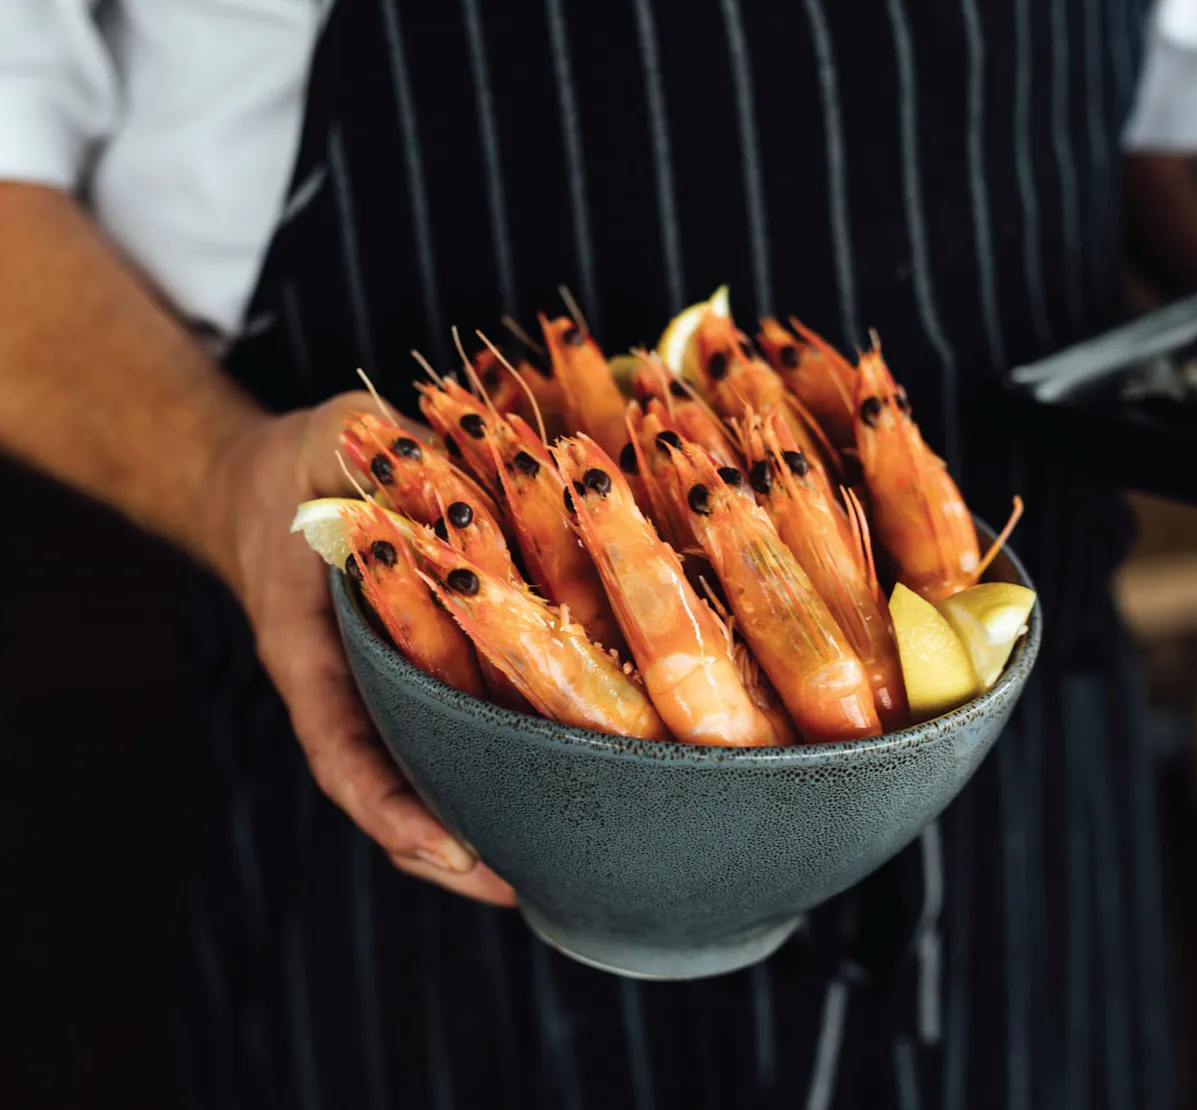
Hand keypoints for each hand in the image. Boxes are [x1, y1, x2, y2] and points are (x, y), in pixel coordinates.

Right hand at [200, 391, 515, 904]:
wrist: (279, 488)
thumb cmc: (302, 464)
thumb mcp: (331, 435)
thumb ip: (372, 440)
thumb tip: (446, 447)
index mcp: (310, 651)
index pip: (341, 749)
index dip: (392, 809)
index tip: (453, 853)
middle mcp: (355, 688)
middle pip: (398, 787)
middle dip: (454, 846)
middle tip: (526, 886)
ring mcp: (393, 688)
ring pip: (438, 769)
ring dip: (492, 815)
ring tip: (566, 863)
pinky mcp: (435, 671)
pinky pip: (473, 720)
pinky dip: (513, 751)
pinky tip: (582, 771)